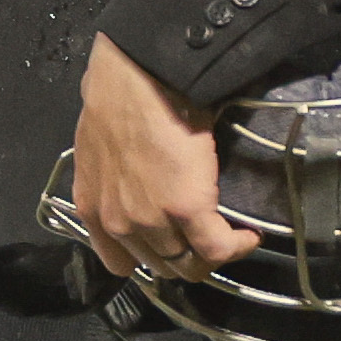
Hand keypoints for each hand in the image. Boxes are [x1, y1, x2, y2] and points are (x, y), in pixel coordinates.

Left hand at [74, 34, 260, 281]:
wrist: (139, 75)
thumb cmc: (120, 96)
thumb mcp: (99, 147)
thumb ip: (113, 176)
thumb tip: (136, 174)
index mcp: (92, 207)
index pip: (119, 261)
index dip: (149, 256)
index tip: (169, 242)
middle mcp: (117, 223)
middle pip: (160, 265)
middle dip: (186, 257)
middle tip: (208, 237)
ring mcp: (151, 221)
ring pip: (189, 264)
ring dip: (214, 254)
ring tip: (232, 236)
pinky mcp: (186, 211)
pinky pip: (218, 247)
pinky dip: (238, 245)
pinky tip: (248, 235)